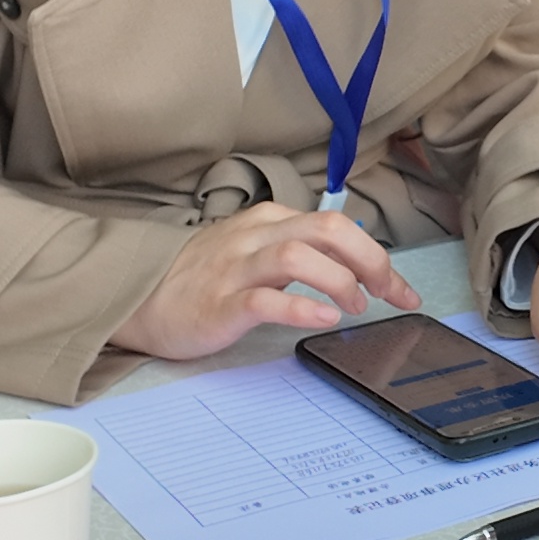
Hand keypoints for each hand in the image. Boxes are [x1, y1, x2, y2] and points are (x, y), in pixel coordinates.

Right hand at [114, 202, 419, 360]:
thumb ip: (297, 250)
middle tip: (390, 292)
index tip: (402, 289)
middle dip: (371, 259)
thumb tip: (353, 265)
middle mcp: (255, 237)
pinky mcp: (219, 303)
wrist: (136, 298)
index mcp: (269, 222)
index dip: (379, 256)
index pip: (337, 226)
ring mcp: (236, 269)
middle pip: (327, 229)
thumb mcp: (253, 250)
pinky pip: (265, 299)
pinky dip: (301, 306)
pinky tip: (325, 317)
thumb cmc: (200, 279)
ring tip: (357, 306)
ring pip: (298, 255)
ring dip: (339, 280)